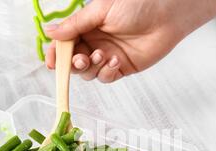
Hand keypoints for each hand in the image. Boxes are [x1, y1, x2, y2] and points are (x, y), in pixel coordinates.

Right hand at [45, 0, 215, 82]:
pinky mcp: (121, 67)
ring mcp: (107, 56)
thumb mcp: (100, 10)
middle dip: (73, 64)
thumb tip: (50, 32)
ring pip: (89, 72)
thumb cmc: (136, 5)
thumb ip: (75, 24)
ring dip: (91, 67)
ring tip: (101, 55)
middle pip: (74, 61)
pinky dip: (106, 72)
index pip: (64, 44)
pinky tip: (114, 61)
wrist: (166, 14)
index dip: (56, 54)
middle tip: (80, 59)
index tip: (52, 62)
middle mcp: (95, 42)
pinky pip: (106, 77)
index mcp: (86, 27)